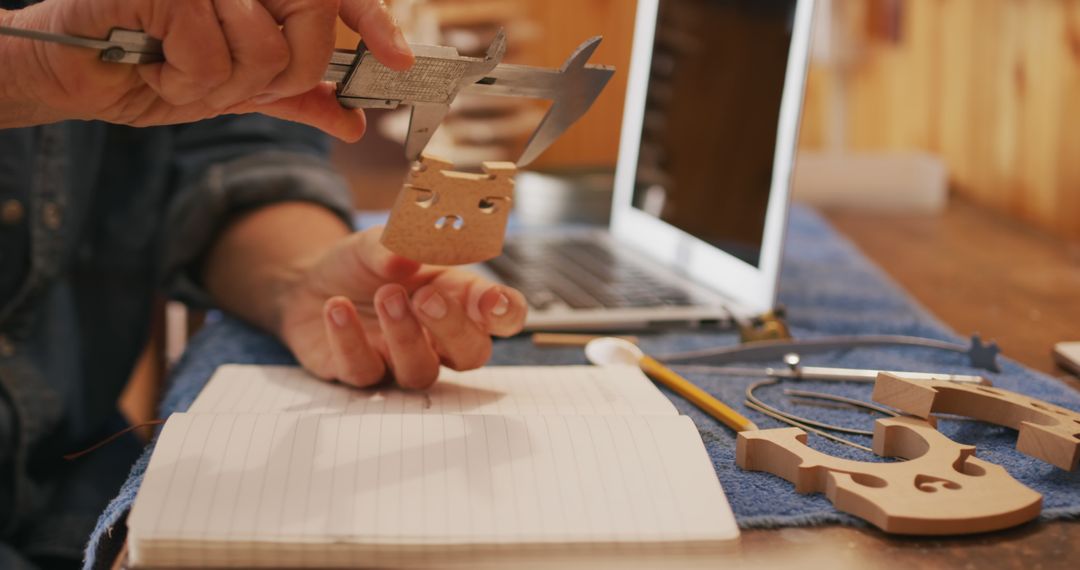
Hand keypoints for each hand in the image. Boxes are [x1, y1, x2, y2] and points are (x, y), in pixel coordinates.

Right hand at [0, 0, 412, 139]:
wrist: (78, 74)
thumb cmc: (155, 70)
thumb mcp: (240, 92)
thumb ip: (295, 96)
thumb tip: (352, 119)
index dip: (375, 21)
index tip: (400, 58)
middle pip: (314, 23)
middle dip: (282, 75)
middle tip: (234, 82)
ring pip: (263, 47)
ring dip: (222, 85)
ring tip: (180, 71)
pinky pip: (211, 51)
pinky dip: (186, 79)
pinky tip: (157, 66)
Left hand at [277, 227, 527, 388]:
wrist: (309, 282)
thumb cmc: (362, 264)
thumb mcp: (379, 241)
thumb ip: (397, 247)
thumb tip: (406, 258)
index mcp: (458, 299)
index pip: (503, 316)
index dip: (505, 312)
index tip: (491, 299)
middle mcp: (438, 339)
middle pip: (470, 354)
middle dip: (454, 328)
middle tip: (427, 297)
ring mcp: (401, 361)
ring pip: (420, 372)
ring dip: (405, 335)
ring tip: (385, 295)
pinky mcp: (361, 373)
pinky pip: (363, 371)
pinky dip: (349, 339)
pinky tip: (337, 307)